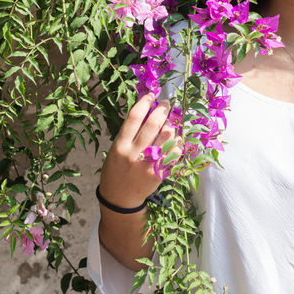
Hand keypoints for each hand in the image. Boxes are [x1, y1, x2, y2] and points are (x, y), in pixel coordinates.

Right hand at [99, 92, 182, 207]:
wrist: (120, 198)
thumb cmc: (118, 168)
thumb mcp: (117, 149)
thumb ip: (131, 132)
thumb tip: (149, 109)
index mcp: (120, 145)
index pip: (134, 117)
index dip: (145, 102)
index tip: (152, 95)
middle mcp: (134, 154)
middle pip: (153, 124)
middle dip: (162, 109)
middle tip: (167, 103)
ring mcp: (148, 164)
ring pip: (167, 136)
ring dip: (171, 124)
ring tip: (170, 121)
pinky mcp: (159, 173)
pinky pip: (174, 152)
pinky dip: (176, 142)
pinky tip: (174, 139)